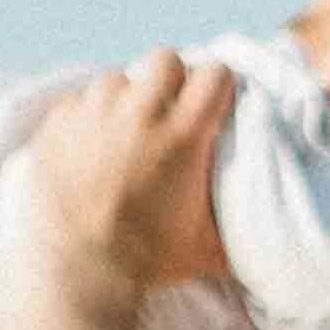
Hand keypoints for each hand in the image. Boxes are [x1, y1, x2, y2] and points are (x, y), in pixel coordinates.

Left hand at [18, 52, 236, 294]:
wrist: (78, 272)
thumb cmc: (147, 262)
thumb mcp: (206, 248)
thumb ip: (236, 223)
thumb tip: (270, 227)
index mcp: (183, 137)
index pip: (214, 72)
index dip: (216, 86)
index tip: (211, 105)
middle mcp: (139, 113)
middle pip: (165, 58)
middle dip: (170, 81)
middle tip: (166, 112)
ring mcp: (94, 113)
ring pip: (118, 77)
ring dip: (125, 98)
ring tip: (123, 132)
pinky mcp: (59, 121)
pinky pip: (80, 99)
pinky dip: (88, 116)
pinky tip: (91, 147)